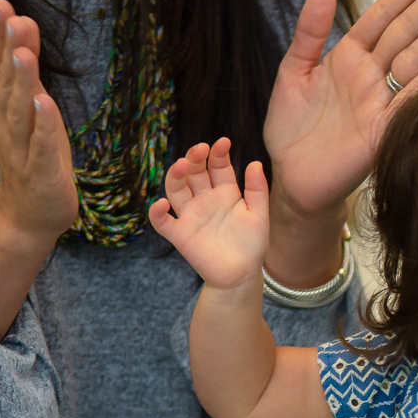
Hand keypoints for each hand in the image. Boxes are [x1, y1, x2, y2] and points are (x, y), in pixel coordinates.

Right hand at [0, 0, 76, 244]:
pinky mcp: (41, 172)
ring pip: (19, 112)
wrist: (30, 215)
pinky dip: (43, 125)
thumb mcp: (34, 109)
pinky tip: (45, 103)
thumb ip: (28, 70)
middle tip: (10, 16)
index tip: (2, 4)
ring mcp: (22, 149)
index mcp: (4, 109)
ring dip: (22, 83)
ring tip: (23, 53)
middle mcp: (7, 125)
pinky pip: (41, 146)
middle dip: (8, 49)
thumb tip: (23, 23)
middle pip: (6, 83)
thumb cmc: (35, 157)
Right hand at [149, 138, 268, 289]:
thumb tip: (255, 163)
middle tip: (200, 149)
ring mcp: (191, 215)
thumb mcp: (259, 215)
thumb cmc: (252, 244)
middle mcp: (205, 199)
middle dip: (195, 158)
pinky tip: (162, 204)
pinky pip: (163, 222)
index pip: (218, 166)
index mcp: (225, 192)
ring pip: (176, 190)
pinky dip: (157, 213)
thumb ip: (257, 190)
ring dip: (175, 176)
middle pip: (194, 173)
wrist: (242, 274)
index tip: (223, 142)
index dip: (218, 154)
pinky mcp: (180, 235)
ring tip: (180, 165)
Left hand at [264, 0, 417, 214]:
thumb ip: (309, 33)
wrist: (294, 178)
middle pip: (408, 32)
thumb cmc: (291, 129)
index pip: (383, 16)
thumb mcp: (293, 72)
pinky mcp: (386, 128)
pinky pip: (412, 100)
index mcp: (349, 57)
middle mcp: (371, 75)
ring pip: (417, 60)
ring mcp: (382, 100)